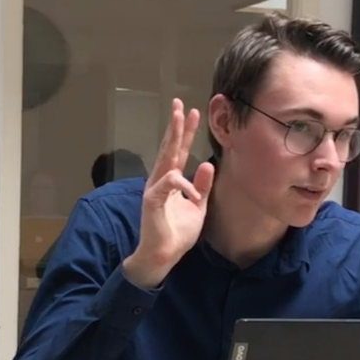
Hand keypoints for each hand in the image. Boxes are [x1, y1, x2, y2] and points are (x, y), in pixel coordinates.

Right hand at [122, 98, 215, 287]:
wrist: (163, 255)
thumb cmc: (177, 232)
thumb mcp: (197, 206)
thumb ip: (201, 186)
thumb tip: (206, 164)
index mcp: (171, 181)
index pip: (179, 152)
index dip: (185, 133)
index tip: (192, 113)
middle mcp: (161, 180)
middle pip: (170, 148)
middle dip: (176, 126)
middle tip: (180, 104)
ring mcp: (155, 189)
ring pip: (165, 157)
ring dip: (172, 137)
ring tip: (179, 118)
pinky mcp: (152, 201)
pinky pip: (168, 184)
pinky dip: (182, 183)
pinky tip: (192, 192)